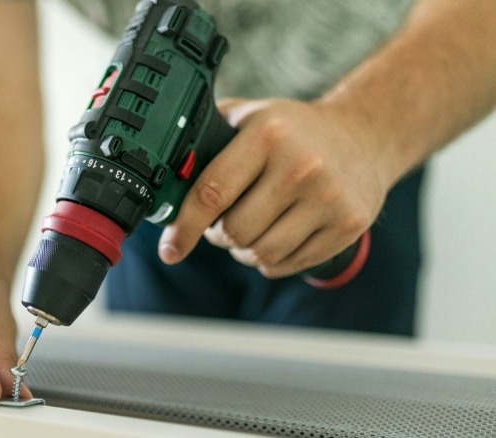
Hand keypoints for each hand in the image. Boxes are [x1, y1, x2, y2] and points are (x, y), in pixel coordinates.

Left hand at [159, 98, 388, 277]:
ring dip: (243, 251)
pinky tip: (275, 236)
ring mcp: (329, 197)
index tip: (170, 249)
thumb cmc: (295, 130)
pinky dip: (270, 259)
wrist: (365, 136)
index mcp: (268, 134)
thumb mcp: (251, 116)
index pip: (213, 192)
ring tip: (247, 231)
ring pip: (260, 254)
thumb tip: (162, 171)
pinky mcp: (349, 224)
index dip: (184, 227)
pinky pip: (288, 264)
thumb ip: (207, 137)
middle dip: (218, 234)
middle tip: (221, 223)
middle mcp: (301, 165)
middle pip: (235, 231)